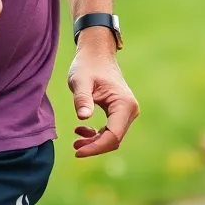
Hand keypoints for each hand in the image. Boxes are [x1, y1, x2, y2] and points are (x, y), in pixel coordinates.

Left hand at [68, 43, 138, 157]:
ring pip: (113, 137)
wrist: (96, 54)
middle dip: (95, 147)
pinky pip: (111, 130)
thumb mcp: (80, 81)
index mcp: (123, 103)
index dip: (96, 147)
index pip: (113, 135)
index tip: (77, 151)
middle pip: (114, 139)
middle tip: (74, 146)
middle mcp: (130, 109)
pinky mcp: (121, 111)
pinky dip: (97, 135)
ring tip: (76, 141)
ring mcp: (127, 111)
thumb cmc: (87, 65)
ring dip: (95, 142)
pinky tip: (81, 129)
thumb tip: (83, 117)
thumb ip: (82, 98)